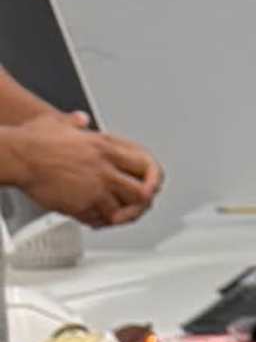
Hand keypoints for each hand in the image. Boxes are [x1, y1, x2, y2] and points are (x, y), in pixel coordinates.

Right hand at [4, 112, 163, 229]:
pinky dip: (99, 222)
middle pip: (142, 193)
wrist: (17, 156)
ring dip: (120, 216)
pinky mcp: (83, 204)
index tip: (150, 185)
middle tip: (134, 208)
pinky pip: (100, 220)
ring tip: (111, 216)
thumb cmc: (32, 141)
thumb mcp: (58, 122)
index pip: (145, 165)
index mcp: (105, 146)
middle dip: (141, 203)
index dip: (152, 178)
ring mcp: (96, 188)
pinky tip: (93, 219)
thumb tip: (81, 119)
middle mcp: (105, 168)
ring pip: (124, 210)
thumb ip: (74, 122)